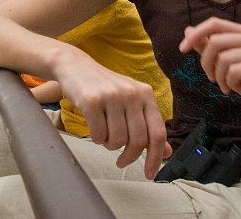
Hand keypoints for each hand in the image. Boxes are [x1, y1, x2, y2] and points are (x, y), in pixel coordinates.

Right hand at [55, 58, 170, 178]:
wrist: (75, 66)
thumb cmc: (103, 87)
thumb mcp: (130, 101)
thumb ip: (148, 124)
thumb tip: (165, 152)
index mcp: (146, 93)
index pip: (158, 132)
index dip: (155, 157)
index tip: (149, 174)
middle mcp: (132, 93)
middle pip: (138, 140)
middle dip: (129, 157)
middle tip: (121, 161)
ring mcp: (112, 96)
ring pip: (117, 140)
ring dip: (109, 145)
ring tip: (104, 134)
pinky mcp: (91, 100)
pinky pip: (98, 134)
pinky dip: (96, 138)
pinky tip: (94, 129)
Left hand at [179, 17, 240, 119]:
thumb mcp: (224, 64)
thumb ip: (208, 47)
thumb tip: (188, 30)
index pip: (214, 23)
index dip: (196, 34)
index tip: (182, 49)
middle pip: (215, 41)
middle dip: (206, 62)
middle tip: (210, 77)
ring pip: (223, 58)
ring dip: (217, 76)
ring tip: (224, 85)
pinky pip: (233, 71)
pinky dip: (228, 82)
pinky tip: (234, 88)